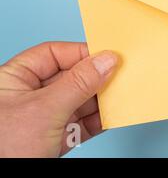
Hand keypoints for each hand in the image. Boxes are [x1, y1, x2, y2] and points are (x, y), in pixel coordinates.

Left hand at [0, 42, 116, 156]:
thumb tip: (106, 60)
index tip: (107, 55)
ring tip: (121, 96)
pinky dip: (100, 119)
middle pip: (71, 76)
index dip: (81, 53)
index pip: (53, 54)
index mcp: (15, 78)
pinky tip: (113, 115)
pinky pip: (84, 121)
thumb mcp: (45, 110)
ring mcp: (45, 116)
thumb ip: (79, 83)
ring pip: (81, 99)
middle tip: (120, 74)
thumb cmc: (4, 149)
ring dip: (101, 100)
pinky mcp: (57, 137)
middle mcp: (31, 95)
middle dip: (95, 77)